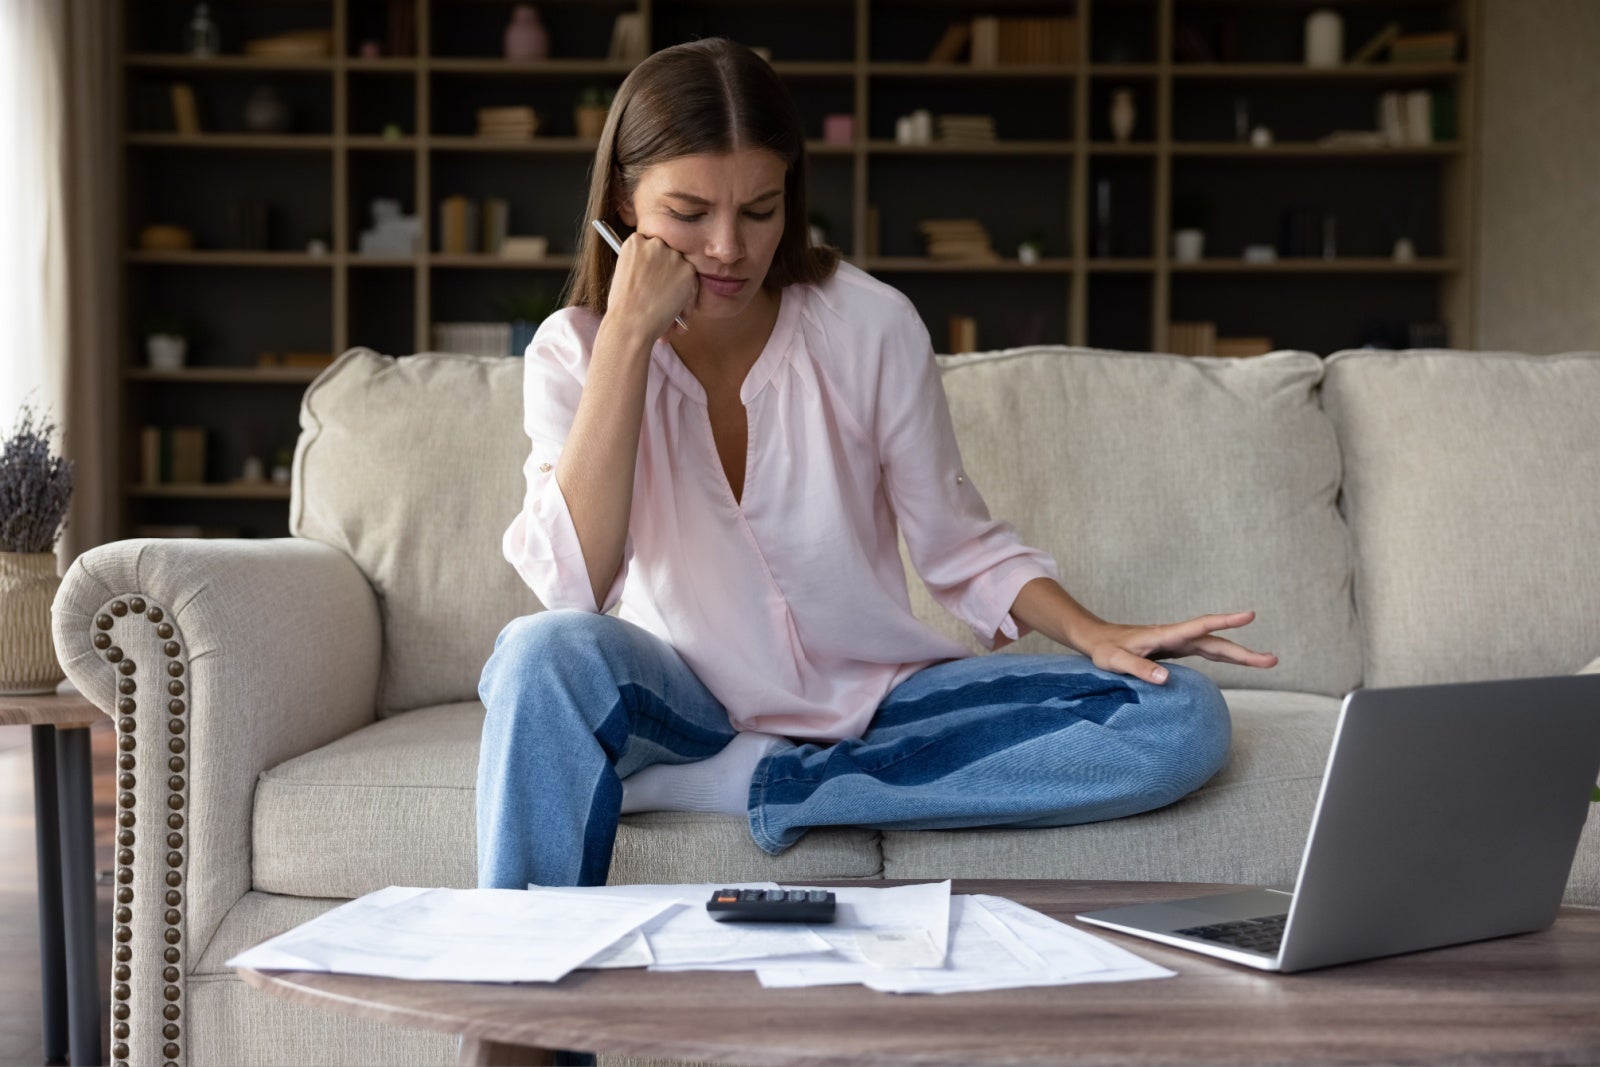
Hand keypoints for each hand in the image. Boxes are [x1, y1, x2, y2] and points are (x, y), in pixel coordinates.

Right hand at [608, 231, 697, 340]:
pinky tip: (678, 314)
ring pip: (681, 269)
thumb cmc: (623, 306)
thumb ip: (641, 264)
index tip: (653, 277)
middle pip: (668, 254)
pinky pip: (692, 283)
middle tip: (662, 294)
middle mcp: (654, 243)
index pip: (651, 246)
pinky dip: (688, 300)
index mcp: (634, 242)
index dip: (654, 263)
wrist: (630, 322)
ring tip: (670, 311)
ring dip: (679, 288)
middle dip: (668, 273)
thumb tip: (657, 270)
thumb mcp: (625, 274)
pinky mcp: (688, 270)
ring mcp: (672, 255)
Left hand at [1081, 611, 1277, 685]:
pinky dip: (1225, 654)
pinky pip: (1206, 650)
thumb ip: (1139, 669)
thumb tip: (1167, 680)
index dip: (1225, 621)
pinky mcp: (1176, 648)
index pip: (1200, 626)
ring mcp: (1178, 641)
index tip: (1250, 615)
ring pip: (1215, 645)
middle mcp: (1176, 635)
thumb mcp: (1116, 662)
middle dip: (1244, 651)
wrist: (1097, 639)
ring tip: (1266, 661)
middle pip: (1216, 640)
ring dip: (1240, 653)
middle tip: (1273, 660)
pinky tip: (1238, 659)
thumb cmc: (1105, 650)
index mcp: (1164, 635)